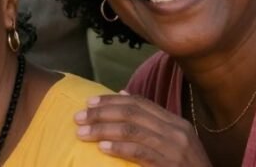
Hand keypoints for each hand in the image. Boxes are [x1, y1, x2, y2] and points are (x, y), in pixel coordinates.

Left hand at [74, 93, 209, 165]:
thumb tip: (122, 94)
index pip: (139, 103)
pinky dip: (119, 147)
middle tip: (79, 118)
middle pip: (132, 113)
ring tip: (82, 133)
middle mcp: (176, 131)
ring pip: (132, 130)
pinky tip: (103, 147)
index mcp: (175, 122)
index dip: (111, 100)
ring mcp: (175, 148)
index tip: (89, 102)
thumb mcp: (173, 141)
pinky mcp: (170, 165)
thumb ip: (150, 120)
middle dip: (101, 113)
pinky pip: (139, 152)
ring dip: (103, 129)